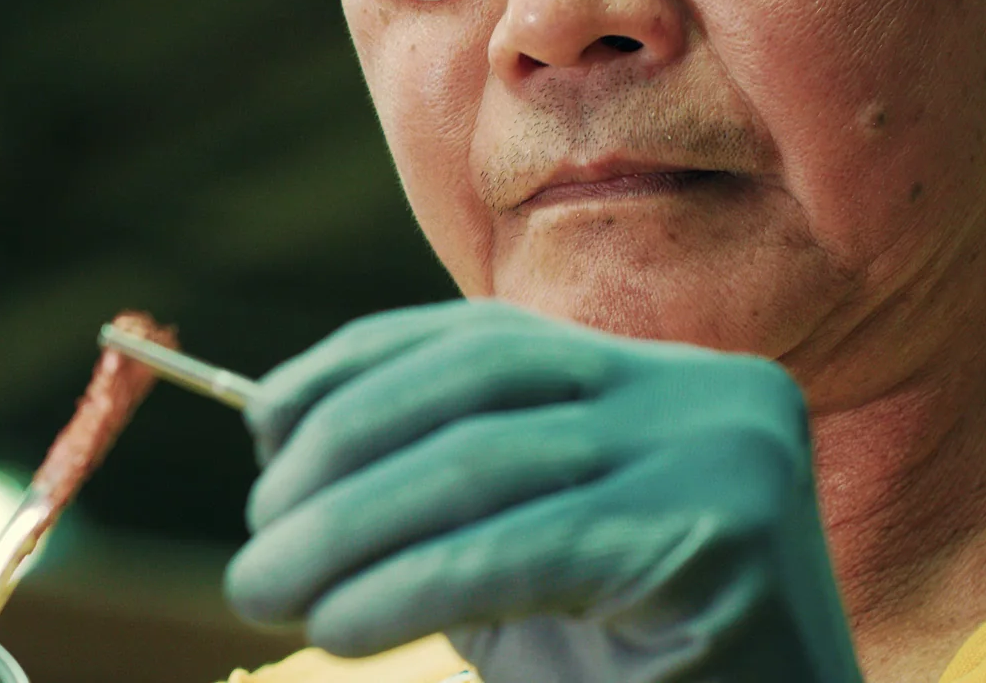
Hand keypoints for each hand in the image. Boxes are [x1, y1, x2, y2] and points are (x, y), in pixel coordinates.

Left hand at [226, 301, 861, 682]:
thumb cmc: (629, 679)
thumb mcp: (520, 565)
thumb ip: (435, 495)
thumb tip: (274, 426)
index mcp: (665, 378)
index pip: (484, 336)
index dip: (355, 367)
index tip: (258, 422)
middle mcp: (710, 391)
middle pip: (479, 383)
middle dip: (339, 454)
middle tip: (256, 550)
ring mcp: (729, 455)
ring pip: (487, 461)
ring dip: (348, 529)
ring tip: (267, 591)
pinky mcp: (726, 538)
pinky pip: (526, 548)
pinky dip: (409, 585)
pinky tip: (340, 626)